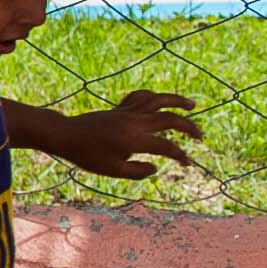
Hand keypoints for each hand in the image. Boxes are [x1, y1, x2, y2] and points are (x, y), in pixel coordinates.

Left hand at [41, 89, 199, 180]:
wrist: (65, 135)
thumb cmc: (87, 156)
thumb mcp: (112, 170)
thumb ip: (137, 171)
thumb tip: (156, 168)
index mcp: (134, 139)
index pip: (166, 146)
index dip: (180, 155)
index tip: (188, 163)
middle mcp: (134, 122)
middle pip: (169, 119)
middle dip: (189, 127)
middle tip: (201, 136)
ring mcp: (127, 112)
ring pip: (158, 100)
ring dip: (177, 101)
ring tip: (192, 104)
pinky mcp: (119, 108)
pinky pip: (140, 97)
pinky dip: (153, 96)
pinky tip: (161, 100)